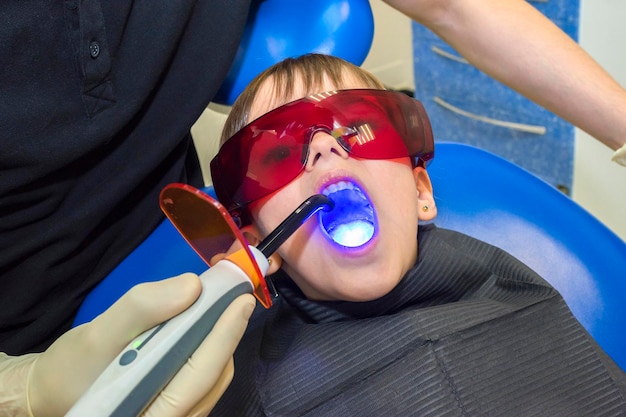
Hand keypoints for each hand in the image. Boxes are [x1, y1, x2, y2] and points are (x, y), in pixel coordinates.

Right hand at [0, 274, 254, 416]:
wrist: (53, 393)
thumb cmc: (72, 368)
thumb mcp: (97, 336)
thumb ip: (142, 310)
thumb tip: (193, 286)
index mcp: (153, 412)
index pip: (200, 374)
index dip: (224, 335)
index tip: (241, 299)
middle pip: (214, 376)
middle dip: (228, 333)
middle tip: (237, 295)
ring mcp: (178, 415)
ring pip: (213, 379)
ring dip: (221, 340)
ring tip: (223, 305)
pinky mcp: (179, 408)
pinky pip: (205, 379)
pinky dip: (210, 349)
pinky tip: (206, 326)